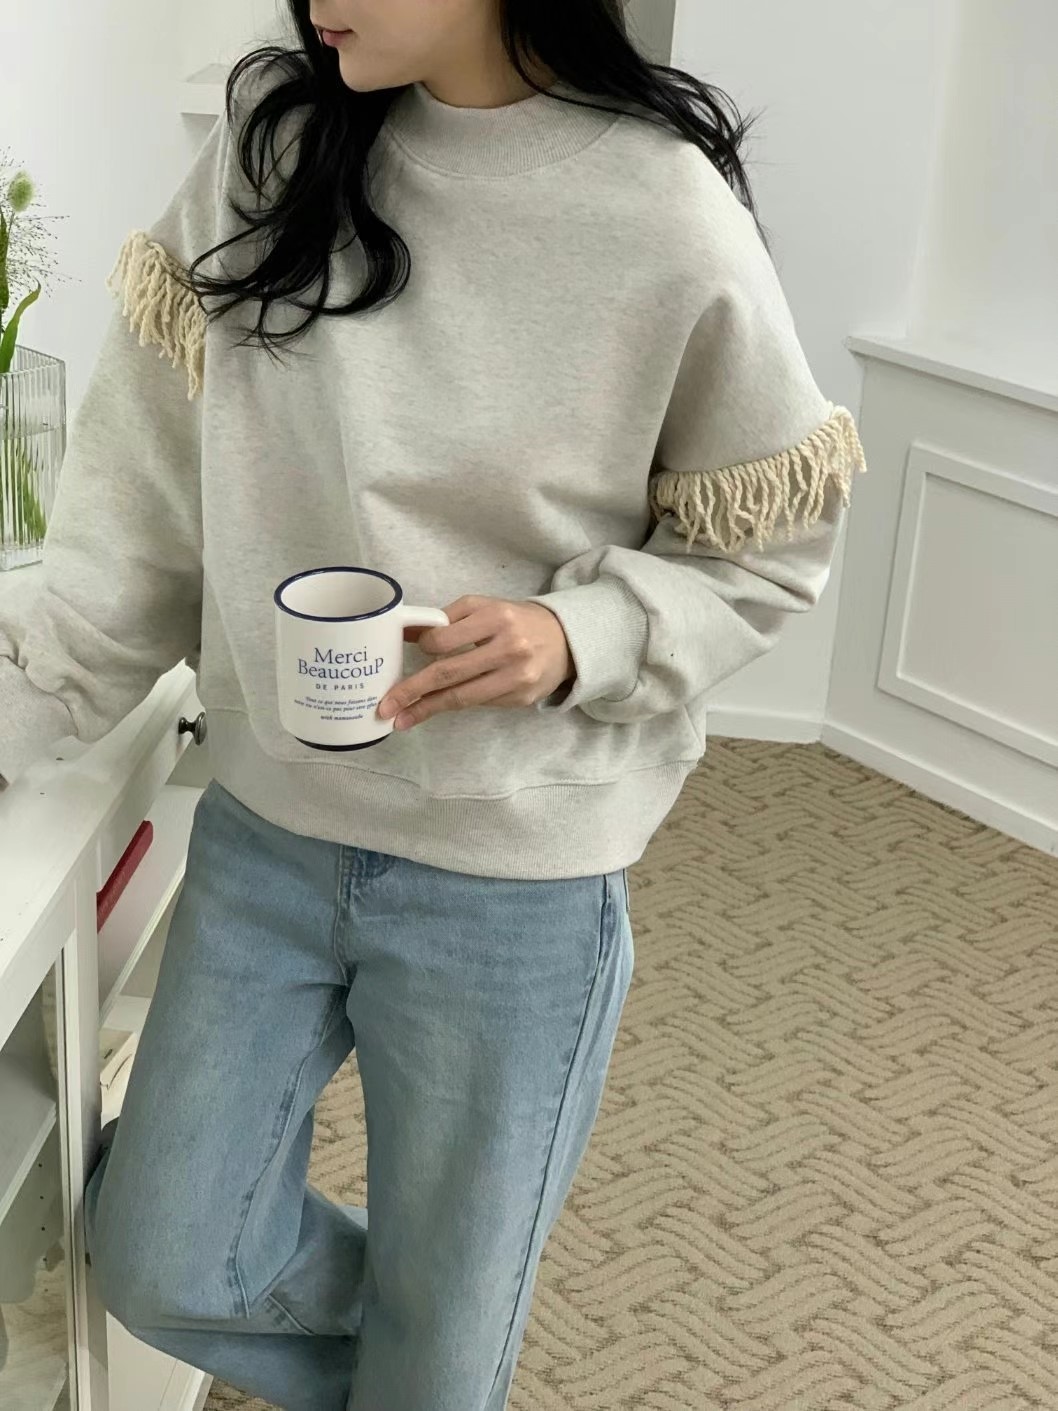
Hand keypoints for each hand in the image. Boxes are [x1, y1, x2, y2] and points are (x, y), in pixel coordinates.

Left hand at [378, 596, 573, 730]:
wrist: (566, 640)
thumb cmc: (517, 621)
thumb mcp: (485, 608)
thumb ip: (447, 618)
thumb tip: (405, 632)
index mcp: (496, 618)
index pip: (444, 639)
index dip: (424, 648)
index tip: (415, 652)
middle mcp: (509, 648)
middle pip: (448, 674)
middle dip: (411, 691)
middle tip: (385, 706)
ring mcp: (517, 677)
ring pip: (461, 697)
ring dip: (426, 710)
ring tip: (400, 720)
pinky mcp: (521, 698)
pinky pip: (478, 704)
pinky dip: (454, 705)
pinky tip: (435, 708)